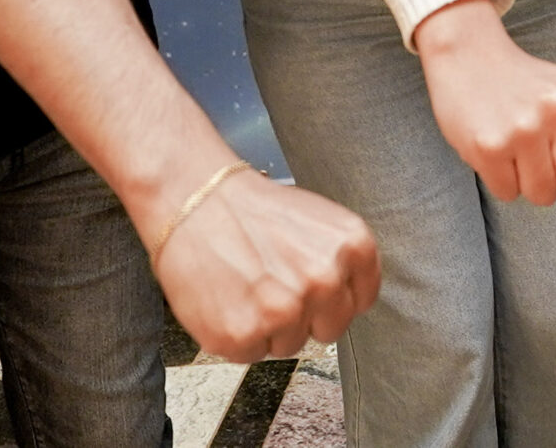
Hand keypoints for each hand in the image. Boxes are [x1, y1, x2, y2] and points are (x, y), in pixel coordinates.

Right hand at [153, 168, 380, 361]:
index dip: (334, 298)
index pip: (361, 301)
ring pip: (290, 345)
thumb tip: (346, 293)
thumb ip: (340, 260)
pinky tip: (228, 301)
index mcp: (352, 247)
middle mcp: (325, 281)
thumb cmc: (251, 209)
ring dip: (269, 328)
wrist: (194, 201)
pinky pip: (251, 354)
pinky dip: (236, 336)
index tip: (314, 290)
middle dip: (305, 317)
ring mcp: (285, 312)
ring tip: (247, 289)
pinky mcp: (243, 335)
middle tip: (275, 289)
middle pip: (330, 329)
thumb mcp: (319, 220)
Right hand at [414, 0, 555, 205]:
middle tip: (540, 157)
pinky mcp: (490, 147)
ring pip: (543, 194)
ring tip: (516, 152)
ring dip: (528, 183)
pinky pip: (507, 193)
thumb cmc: (521, 81)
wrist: (467, 54)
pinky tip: (496, 151)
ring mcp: (525, 129)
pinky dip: (501, 181)